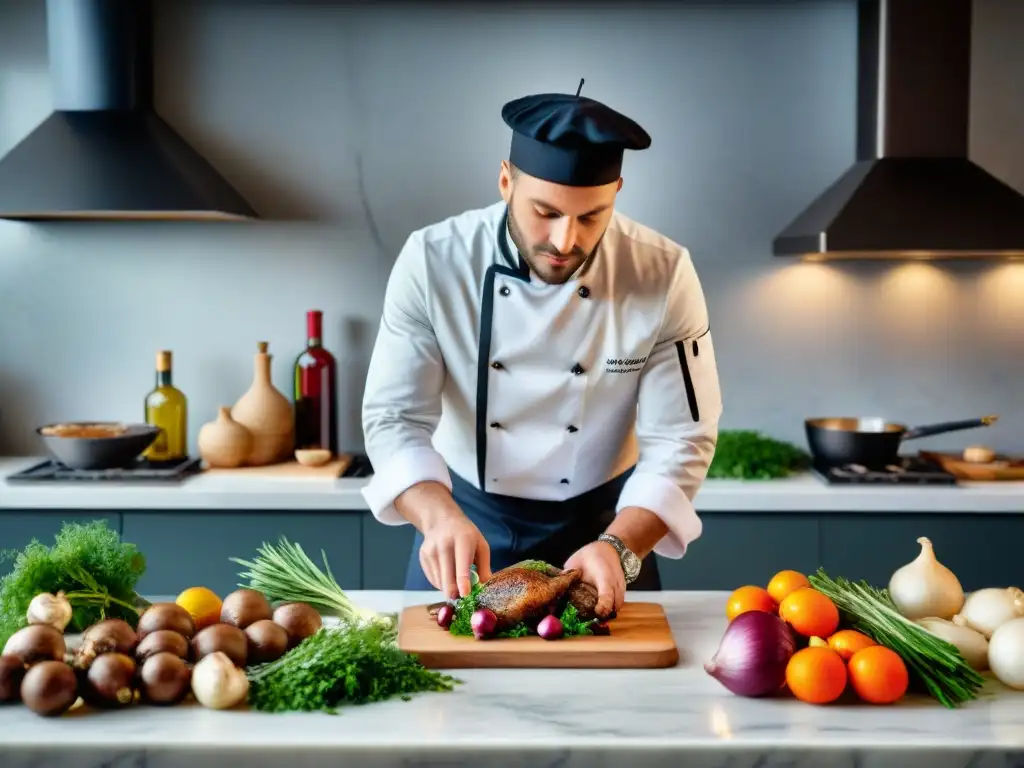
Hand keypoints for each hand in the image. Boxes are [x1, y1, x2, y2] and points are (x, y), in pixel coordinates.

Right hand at [395, 482, 492, 597]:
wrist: (441, 520)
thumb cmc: (466, 535)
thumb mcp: (481, 545)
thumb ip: (484, 566)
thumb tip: (483, 587)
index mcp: (462, 540)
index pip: (461, 564)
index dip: (463, 582)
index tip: (465, 595)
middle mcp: (444, 545)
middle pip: (447, 577)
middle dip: (454, 592)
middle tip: (462, 597)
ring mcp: (431, 551)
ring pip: (439, 581)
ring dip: (448, 588)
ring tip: (456, 581)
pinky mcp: (423, 557)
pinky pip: (433, 579)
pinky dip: (441, 583)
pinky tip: (447, 575)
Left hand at [564, 540, 624, 617]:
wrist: (609, 549)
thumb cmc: (591, 555)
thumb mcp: (576, 561)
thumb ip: (569, 575)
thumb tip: (558, 585)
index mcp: (604, 576)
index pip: (607, 594)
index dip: (603, 606)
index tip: (597, 613)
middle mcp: (615, 583)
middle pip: (615, 606)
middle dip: (605, 616)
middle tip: (590, 620)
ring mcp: (621, 587)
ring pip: (617, 606)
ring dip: (608, 613)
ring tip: (594, 616)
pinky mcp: (622, 591)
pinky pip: (618, 603)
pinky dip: (610, 608)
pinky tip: (599, 609)